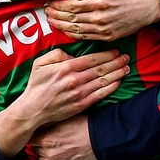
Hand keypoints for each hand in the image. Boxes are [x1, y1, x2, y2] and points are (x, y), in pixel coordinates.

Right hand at [0, 49, 129, 157]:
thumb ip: (57, 54)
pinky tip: (118, 82)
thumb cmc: (36, 84)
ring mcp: (79, 93)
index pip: (91, 59)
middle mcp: (75, 80)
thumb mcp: (40, 63)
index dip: (106, 54)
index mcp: (66, 67)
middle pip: (101, 69)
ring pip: (103, 81)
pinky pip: (100, 94)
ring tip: (126, 68)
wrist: (33, 109)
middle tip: (126, 57)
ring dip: (117, 73)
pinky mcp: (81, 104)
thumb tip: (73, 56)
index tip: (115, 51)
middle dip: (116, 62)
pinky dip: (111, 87)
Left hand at [30, 115, 97, 159]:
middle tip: (50, 139)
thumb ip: (48, 124)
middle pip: (36, 150)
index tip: (39, 134)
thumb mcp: (63, 119)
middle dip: (41, 145)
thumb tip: (40, 125)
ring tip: (55, 148)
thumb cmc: (83, 125)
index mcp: (46, 139)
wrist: (99, 137)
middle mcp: (49, 152)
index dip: (35, 136)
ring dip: (46, 156)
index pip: (31, 140)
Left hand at [45, 0, 159, 40]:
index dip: (59, 6)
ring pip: (76, 29)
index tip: (50, 3)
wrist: (147, 8)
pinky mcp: (107, 37)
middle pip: (72, 18)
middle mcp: (100, 18)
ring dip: (61, 26)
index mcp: (100, 3)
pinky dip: (73, 35)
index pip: (73, 6)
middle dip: (57, 16)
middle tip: (46, 13)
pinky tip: (65, 31)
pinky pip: (86, 37)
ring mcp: (103, 30)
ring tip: (52, 22)